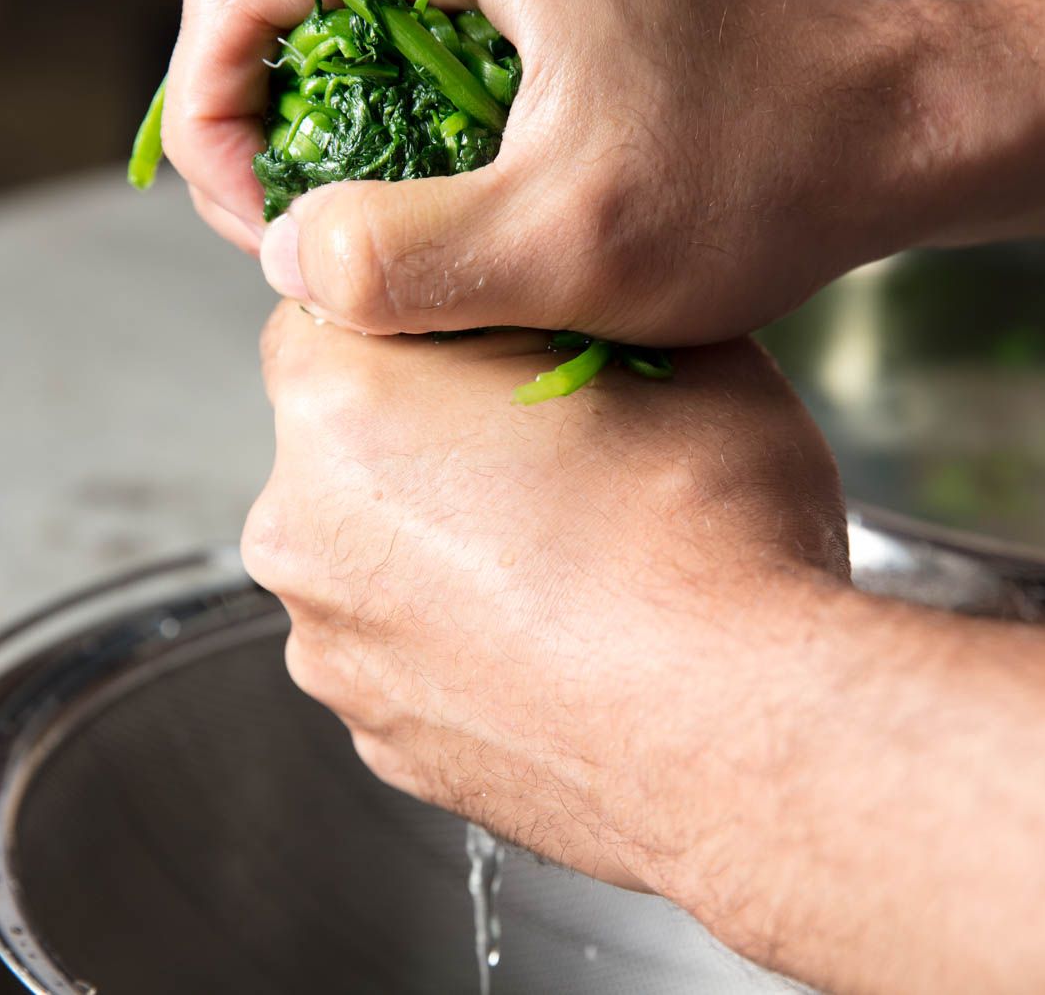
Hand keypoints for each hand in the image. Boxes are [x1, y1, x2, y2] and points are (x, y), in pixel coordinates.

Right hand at [163, 0, 961, 344]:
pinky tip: (457, 243)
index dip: (211, 124)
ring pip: (354, 72)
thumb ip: (406, 256)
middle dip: (275, 155)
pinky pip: (426, 95)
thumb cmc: (758, 174)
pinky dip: (412, 171)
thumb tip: (290, 261)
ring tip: (391, 269)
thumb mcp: (569, 237)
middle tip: (324, 269)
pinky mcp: (546, 30)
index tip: (263, 237)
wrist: (901, 137)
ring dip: (345, 173)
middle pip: (285, 29)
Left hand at [242, 305, 848, 890]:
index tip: (500, 344)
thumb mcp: (665, 343)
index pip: (335, 311)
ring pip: (377, 556)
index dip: (430, 316)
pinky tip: (560, 638)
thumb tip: (568, 312)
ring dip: (446, 546)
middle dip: (432, 433)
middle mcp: (300, 528)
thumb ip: (565, 304)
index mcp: (340, 402)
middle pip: (348, 442)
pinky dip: (463, 640)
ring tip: (573, 561)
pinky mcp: (381, 739)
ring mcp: (336, 651)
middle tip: (555, 453)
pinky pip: (408, 653)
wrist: (744, 735)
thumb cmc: (706, 540)